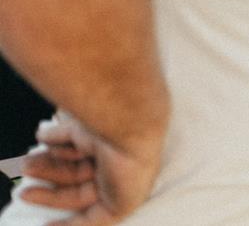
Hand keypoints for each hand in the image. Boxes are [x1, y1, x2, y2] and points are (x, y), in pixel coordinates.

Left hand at [19, 112, 162, 224]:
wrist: (129, 132)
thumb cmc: (130, 171)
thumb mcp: (119, 207)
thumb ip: (93, 220)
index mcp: (117, 182)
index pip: (83, 198)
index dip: (64, 210)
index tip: (44, 222)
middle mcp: (106, 164)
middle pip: (70, 177)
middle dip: (48, 185)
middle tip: (23, 193)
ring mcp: (94, 144)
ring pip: (63, 158)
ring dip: (44, 164)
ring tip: (27, 166)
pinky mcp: (83, 126)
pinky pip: (61, 135)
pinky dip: (51, 138)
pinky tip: (44, 140)